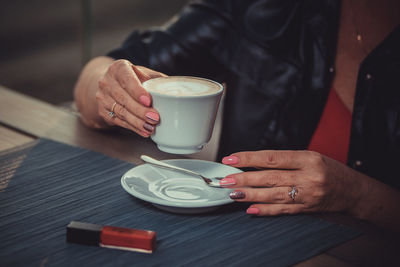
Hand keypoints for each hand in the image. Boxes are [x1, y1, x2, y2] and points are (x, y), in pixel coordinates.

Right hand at [96, 59, 166, 136]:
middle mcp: (107, 82)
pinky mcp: (103, 111)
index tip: (148, 100)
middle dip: (140, 110)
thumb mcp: (144, 74)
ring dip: (137, 122)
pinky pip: (119, 121)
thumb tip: (179, 88)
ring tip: (151, 127)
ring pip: (121, 112)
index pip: (127, 79)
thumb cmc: (133, 78)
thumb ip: (158, 79)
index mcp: (118, 68)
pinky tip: (144, 131)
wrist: (111, 84)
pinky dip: (133, 127)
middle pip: (124, 99)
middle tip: (155, 118)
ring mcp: (102, 97)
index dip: (137, 91)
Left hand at [220, 150, 365, 215]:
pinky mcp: (307, 209)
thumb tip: (253, 164)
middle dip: (244, 179)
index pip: (272, 157)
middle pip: (270, 177)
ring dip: (250, 195)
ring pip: (273, 195)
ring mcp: (308, 194)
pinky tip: (251, 209)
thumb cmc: (330, 170)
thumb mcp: (309, 157)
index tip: (231, 159)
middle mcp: (308, 176)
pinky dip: (265, 210)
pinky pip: (283, 210)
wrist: (353, 191)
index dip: (249, 158)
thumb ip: (284, 161)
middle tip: (226, 180)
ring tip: (233, 194)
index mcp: (307, 158)